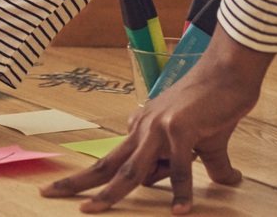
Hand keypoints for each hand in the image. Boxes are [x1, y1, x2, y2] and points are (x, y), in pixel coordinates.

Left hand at [44, 29, 265, 213]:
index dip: (104, 182)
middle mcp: (143, 128)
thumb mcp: (200, 138)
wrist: (227, 73)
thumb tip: (222, 181)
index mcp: (142, 128)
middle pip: (107, 164)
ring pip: (129, 170)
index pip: (115, 160)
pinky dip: (181, 192)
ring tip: (91, 211)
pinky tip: (180, 211)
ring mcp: (158, 129)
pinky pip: (178, 170)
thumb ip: (199, 161)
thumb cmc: (214, 102)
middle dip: (78, 182)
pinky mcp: (179, 130)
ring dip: (109, 194)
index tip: (83, 196)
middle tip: (48, 193)